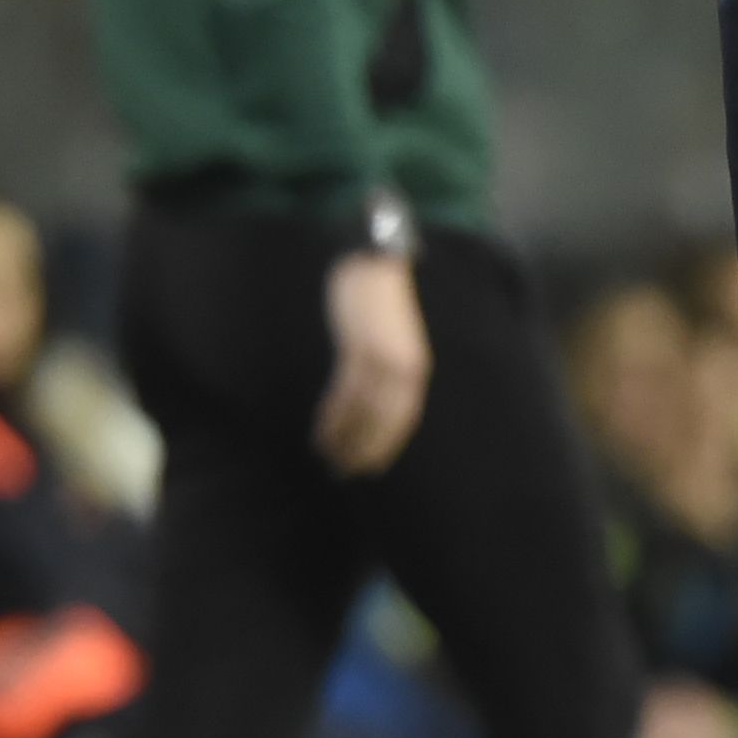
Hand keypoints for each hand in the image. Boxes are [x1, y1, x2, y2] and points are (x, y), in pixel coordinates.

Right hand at [312, 250, 432, 476]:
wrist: (375, 265)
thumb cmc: (383, 305)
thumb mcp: (395, 342)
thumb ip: (388, 371)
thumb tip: (374, 402)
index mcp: (415, 368)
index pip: (403, 419)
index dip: (385, 445)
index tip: (370, 467)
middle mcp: (402, 368)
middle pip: (383, 422)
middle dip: (363, 450)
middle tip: (344, 472)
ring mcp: (380, 359)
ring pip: (361, 412)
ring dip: (343, 439)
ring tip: (328, 457)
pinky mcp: (358, 350)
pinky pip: (344, 393)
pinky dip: (333, 416)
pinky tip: (322, 431)